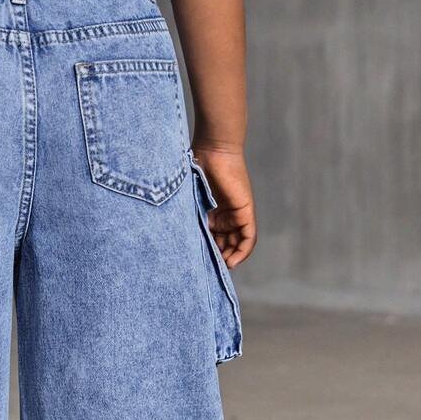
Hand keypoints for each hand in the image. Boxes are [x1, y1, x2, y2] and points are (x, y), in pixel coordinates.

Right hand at [191, 146, 256, 268]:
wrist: (212, 149)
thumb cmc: (195, 167)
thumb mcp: (187, 199)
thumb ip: (185, 216)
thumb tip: (172, 239)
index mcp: (210, 212)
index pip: (212, 239)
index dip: (207, 253)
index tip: (198, 264)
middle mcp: (225, 215)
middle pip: (225, 244)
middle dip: (217, 258)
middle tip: (208, 270)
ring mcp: (236, 213)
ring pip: (236, 243)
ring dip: (229, 258)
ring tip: (218, 268)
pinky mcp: (245, 211)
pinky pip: (248, 238)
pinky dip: (242, 251)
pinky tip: (232, 262)